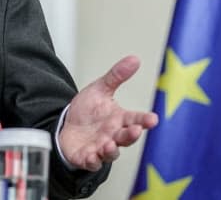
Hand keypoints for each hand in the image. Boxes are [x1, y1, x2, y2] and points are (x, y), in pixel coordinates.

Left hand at [59, 55, 157, 171]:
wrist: (67, 125)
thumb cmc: (87, 110)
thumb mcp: (100, 89)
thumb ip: (116, 76)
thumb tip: (134, 59)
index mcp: (119, 119)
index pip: (135, 119)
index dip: (144, 120)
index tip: (153, 119)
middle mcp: (113, 135)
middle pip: (126, 138)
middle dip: (131, 135)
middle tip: (135, 130)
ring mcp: (101, 148)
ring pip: (111, 152)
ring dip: (111, 150)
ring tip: (109, 144)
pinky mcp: (87, 157)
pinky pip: (91, 162)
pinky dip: (92, 161)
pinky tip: (91, 156)